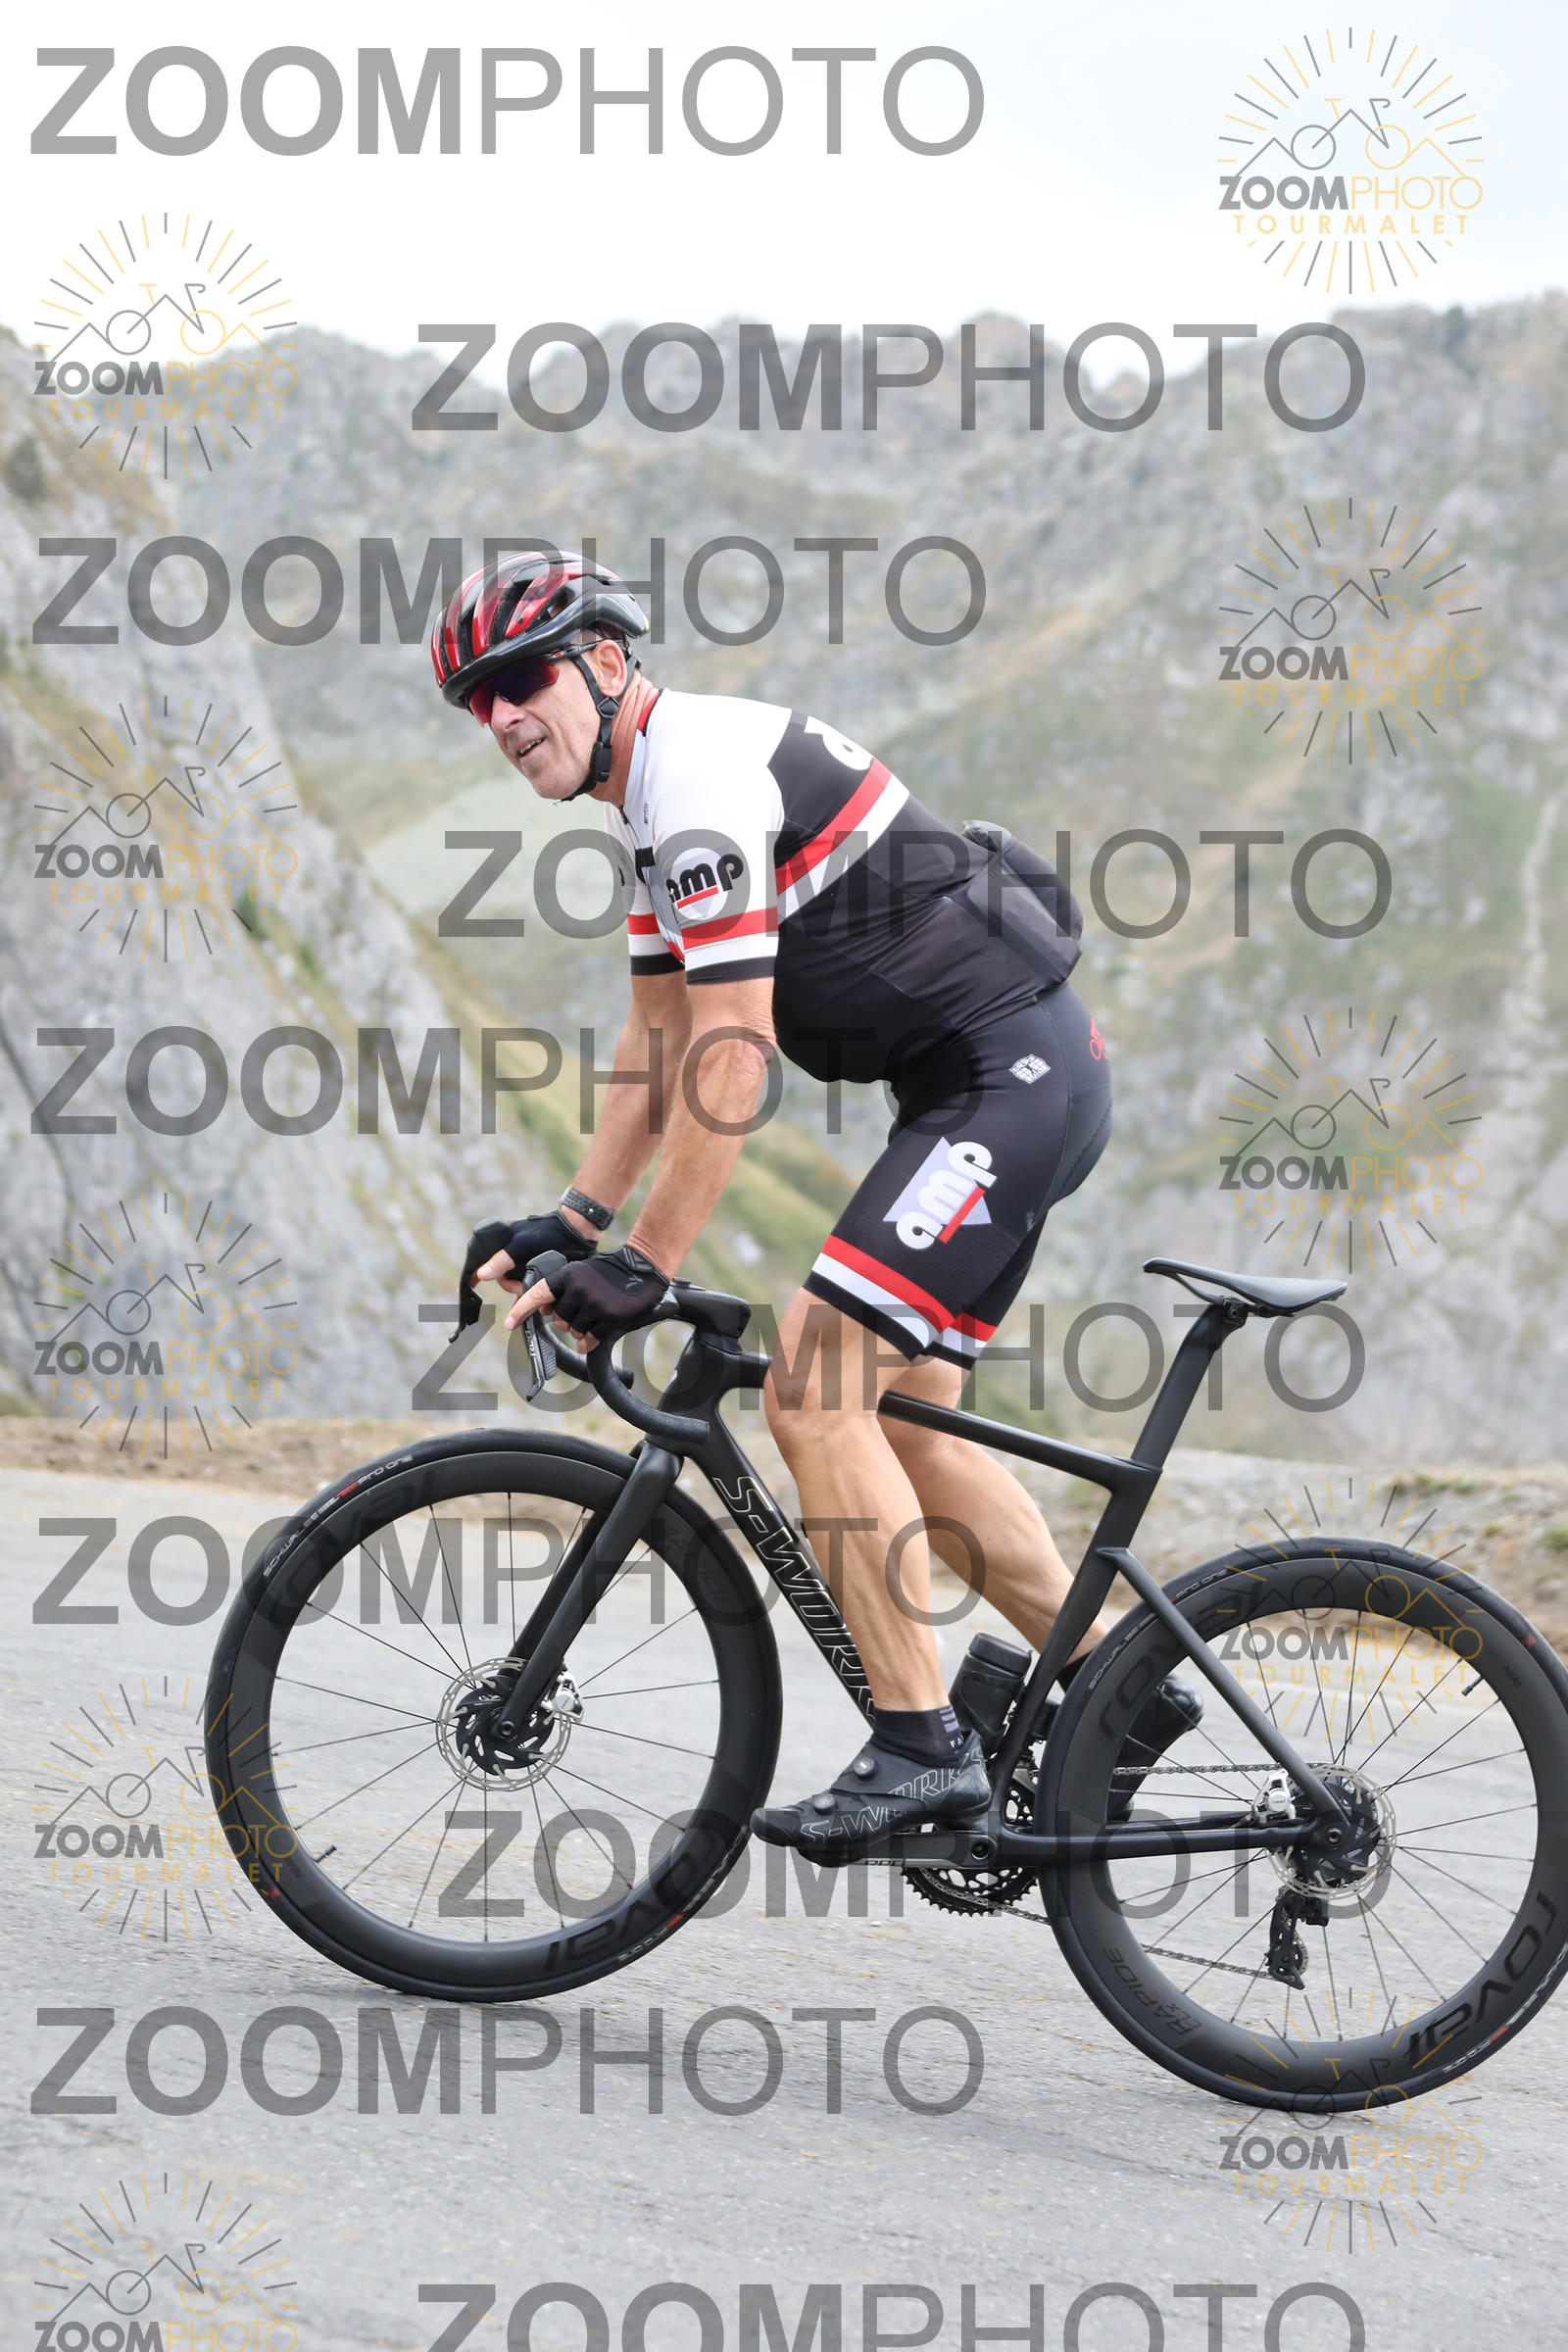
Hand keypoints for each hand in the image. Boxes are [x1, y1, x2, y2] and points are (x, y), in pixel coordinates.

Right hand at [473, 1209, 596, 1297]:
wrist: (575, 1233)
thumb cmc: (547, 1232)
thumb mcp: (522, 1245)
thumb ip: (502, 1259)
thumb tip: (482, 1274)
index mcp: (502, 1240)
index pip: (480, 1257)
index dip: (473, 1273)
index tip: (467, 1288)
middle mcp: (509, 1251)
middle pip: (499, 1275)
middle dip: (508, 1284)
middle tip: (520, 1287)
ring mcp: (522, 1260)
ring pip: (512, 1281)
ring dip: (518, 1289)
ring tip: (529, 1289)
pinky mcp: (534, 1268)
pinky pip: (524, 1283)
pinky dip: (525, 1293)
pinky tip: (527, 1302)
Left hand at [506, 1244, 669, 1346]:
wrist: (641, 1269)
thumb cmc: (608, 1271)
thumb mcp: (580, 1271)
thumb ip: (562, 1288)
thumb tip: (543, 1309)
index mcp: (568, 1275)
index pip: (538, 1294)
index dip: (522, 1310)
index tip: (510, 1323)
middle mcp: (578, 1290)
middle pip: (558, 1319)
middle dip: (564, 1321)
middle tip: (578, 1313)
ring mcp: (595, 1305)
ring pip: (574, 1331)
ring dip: (579, 1331)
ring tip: (591, 1319)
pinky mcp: (610, 1318)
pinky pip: (590, 1339)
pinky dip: (587, 1343)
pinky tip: (589, 1341)